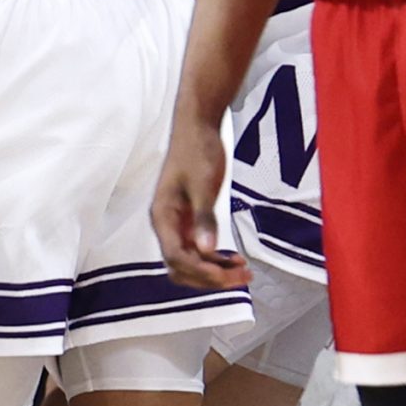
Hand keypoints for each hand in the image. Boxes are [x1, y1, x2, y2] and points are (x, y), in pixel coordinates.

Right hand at [151, 114, 249, 289]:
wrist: (197, 128)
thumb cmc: (197, 151)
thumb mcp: (203, 185)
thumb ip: (204, 219)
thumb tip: (206, 250)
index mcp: (162, 216)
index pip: (176, 257)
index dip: (201, 271)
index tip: (226, 274)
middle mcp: (166, 224)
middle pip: (181, 267)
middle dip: (209, 278)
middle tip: (241, 277)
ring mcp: (176, 223)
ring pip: (190, 262)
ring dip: (214, 271)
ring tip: (243, 271)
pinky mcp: (188, 220)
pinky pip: (198, 250)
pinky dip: (215, 259)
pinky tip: (234, 259)